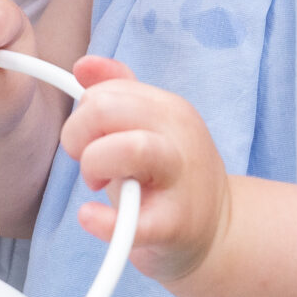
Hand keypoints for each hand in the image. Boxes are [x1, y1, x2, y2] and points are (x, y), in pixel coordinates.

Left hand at [61, 57, 230, 284]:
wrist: (218, 232)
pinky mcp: (175, 225)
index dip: (84, 114)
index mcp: (170, 108)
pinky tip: (91, 217)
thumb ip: (118, 92)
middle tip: (89, 164)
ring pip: (130, 148)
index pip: (106, 90)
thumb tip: (83, 64)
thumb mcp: (148, 127)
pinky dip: (101, 220)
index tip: (91, 139)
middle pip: (107, 108)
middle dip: (78, 135)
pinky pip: (132, 219)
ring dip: (95, 164)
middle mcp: (180, 134)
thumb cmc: (170, 178)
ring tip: (97, 183)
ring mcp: (181, 179)